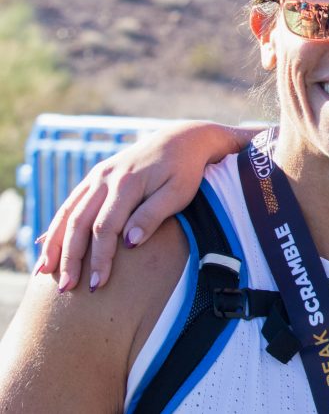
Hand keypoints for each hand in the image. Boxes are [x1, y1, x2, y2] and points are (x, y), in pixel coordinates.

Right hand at [34, 121, 257, 290]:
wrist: (182, 139)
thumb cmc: (185, 171)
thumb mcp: (178, 193)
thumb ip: (152, 215)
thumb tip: (129, 243)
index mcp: (126, 184)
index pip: (105, 228)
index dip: (100, 257)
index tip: (98, 283)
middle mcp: (105, 178)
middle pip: (79, 223)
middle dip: (71, 258)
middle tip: (66, 288)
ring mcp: (97, 176)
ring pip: (68, 213)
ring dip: (55, 244)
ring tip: (45, 272)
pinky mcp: (95, 177)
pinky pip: (70, 204)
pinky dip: (56, 225)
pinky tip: (46, 244)